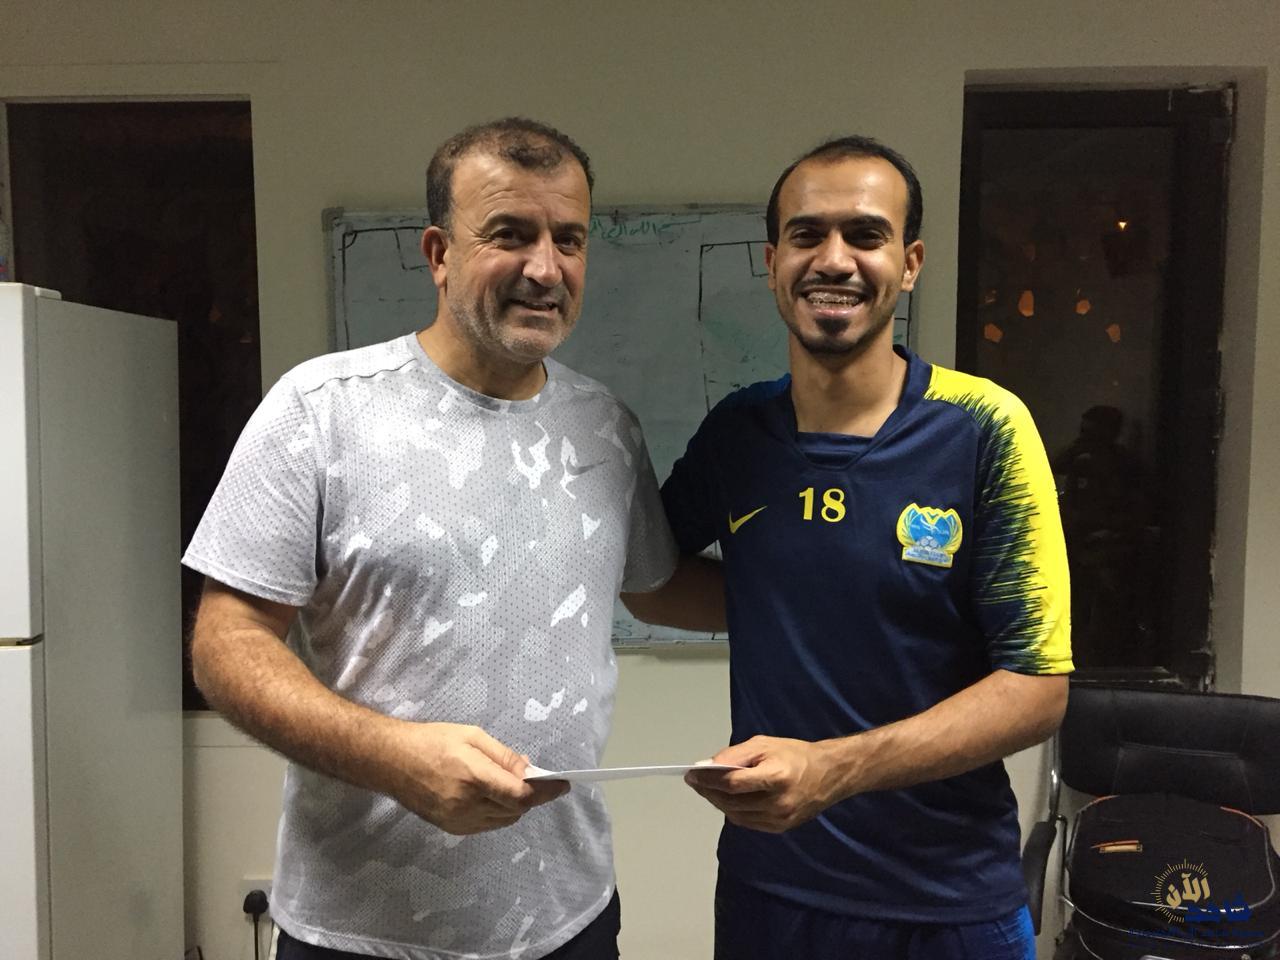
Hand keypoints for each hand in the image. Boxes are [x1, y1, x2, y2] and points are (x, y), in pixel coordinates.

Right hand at [385, 722, 568, 834]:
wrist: (391, 762)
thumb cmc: (432, 740)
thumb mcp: (472, 736)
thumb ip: (503, 756)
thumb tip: (529, 770)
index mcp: (473, 776)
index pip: (520, 794)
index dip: (545, 791)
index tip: (564, 785)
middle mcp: (467, 804)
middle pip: (516, 809)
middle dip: (531, 795)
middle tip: (537, 778)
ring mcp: (458, 820)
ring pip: (504, 820)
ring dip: (516, 805)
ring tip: (511, 784)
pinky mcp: (451, 829)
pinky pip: (487, 825)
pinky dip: (499, 813)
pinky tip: (493, 796)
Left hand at [684, 736, 844, 832]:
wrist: (829, 774)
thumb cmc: (795, 754)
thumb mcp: (764, 744)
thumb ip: (734, 755)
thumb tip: (707, 766)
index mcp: (776, 777)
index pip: (733, 784)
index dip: (708, 780)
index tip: (691, 774)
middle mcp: (778, 803)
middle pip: (731, 802)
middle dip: (708, 791)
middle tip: (694, 781)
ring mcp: (780, 819)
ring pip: (736, 815)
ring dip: (718, 802)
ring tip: (707, 789)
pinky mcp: (780, 828)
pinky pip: (747, 822)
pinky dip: (733, 811)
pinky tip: (726, 799)